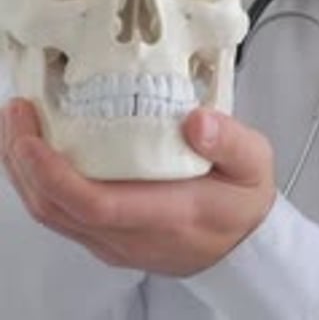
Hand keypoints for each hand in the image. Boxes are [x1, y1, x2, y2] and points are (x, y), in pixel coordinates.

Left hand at [0, 99, 275, 274]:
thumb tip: (196, 120)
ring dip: (24, 171)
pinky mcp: (107, 237)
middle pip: (57, 210)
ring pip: (52, 215)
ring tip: (15, 124)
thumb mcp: (253, 162)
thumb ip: (230, 140)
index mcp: (167, 214)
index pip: (95, 204)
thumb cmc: (243, 200)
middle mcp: (131, 235)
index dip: (53, 174)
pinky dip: (37, 181)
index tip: (31, 138)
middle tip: (15, 112)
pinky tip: (34, 149)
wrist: (244, 247)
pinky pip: (61, 214)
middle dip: (24, 162)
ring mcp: (114, 241)